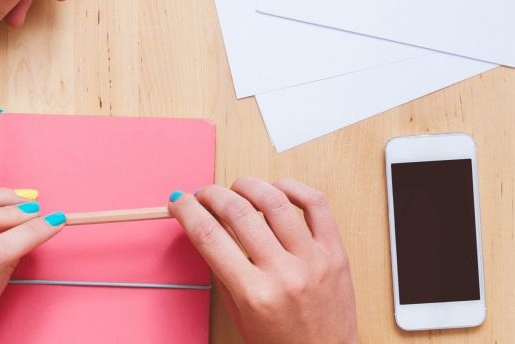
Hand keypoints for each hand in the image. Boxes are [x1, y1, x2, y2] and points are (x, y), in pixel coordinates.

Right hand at [170, 178, 357, 343]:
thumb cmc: (282, 343)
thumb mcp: (240, 315)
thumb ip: (224, 273)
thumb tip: (206, 230)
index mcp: (254, 294)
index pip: (209, 236)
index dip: (187, 212)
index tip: (180, 202)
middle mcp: (283, 273)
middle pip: (237, 212)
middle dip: (212, 195)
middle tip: (205, 195)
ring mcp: (312, 260)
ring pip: (275, 201)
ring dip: (248, 186)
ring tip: (238, 189)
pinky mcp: (335, 252)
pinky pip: (317, 205)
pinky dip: (294, 188)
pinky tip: (278, 189)